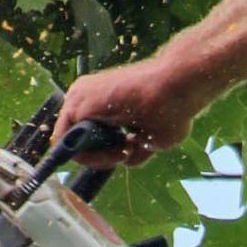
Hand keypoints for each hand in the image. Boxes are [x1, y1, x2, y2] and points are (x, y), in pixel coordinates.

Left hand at [54, 54, 206, 164]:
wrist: (178, 86)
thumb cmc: (171, 108)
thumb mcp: (150, 138)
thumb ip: (132, 150)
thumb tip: (125, 160)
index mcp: (100, 99)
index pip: (86, 134)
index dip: (103, 152)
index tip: (129, 152)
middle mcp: (86, 95)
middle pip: (78, 139)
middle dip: (101, 155)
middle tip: (127, 152)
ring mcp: (79, 96)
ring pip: (72, 142)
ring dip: (98, 156)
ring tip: (125, 151)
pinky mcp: (77, 103)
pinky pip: (68, 142)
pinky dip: (90, 155)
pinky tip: (118, 150)